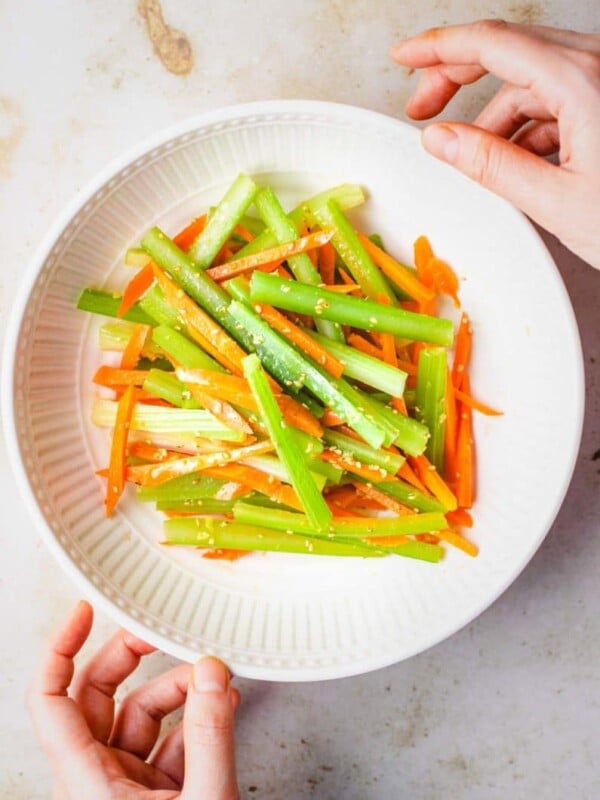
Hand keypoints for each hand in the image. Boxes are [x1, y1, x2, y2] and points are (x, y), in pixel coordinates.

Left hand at [27, 601, 239, 798]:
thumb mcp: (204, 798)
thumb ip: (209, 735)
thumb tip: (210, 672)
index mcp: (85, 780)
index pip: (49, 699)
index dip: (61, 648)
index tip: (84, 611)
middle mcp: (93, 779)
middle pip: (97, 697)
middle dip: (133, 658)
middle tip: (159, 631)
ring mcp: (121, 787)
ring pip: (138, 716)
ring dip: (179, 691)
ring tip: (214, 677)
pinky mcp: (150, 794)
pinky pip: (164, 742)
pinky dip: (193, 720)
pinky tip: (220, 705)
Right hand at [391, 20, 599, 268]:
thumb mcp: (558, 202)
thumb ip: (492, 166)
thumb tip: (441, 139)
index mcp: (582, 82)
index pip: (491, 44)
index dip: (438, 47)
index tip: (403, 57)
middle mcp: (598, 66)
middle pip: (508, 51)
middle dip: (456, 77)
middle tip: (421, 108)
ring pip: (531, 79)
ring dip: (494, 113)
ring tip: (474, 158)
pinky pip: (556, 98)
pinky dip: (527, 125)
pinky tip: (517, 159)